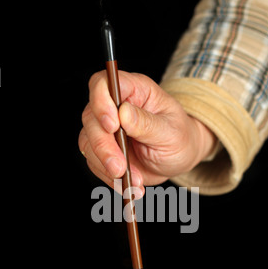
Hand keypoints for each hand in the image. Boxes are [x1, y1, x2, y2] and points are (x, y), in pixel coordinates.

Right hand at [79, 71, 215, 194]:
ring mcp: (106, 129)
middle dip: (103, 145)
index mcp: (134, 90)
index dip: (101, 101)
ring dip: (106, 165)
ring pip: (88, 142)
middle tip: (119, 167)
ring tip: (132, 180)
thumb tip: (123, 113)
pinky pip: (95, 163)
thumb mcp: (171, 131)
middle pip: (91, 117)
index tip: (112, 125)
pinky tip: (130, 185)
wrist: (178, 159)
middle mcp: (114, 106)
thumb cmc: (180, 137)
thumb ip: (147, 123)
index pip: (103, 83)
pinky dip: (110, 178)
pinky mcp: (103, 150)